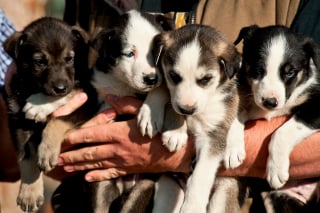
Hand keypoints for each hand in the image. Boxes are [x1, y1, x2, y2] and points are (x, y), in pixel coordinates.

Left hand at [57, 95, 194, 181]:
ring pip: (95, 164)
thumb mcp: (144, 111)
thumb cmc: (160, 129)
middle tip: (57, 157)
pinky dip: (96, 177)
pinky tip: (86, 178)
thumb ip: (125, 104)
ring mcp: (121, 161)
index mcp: (119, 132)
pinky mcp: (127, 170)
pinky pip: (109, 175)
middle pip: (89, 152)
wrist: (174, 152)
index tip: (63, 139)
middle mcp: (116, 149)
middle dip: (71, 155)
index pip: (91, 134)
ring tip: (65, 167)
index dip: (75, 137)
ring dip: (79, 166)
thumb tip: (109, 98)